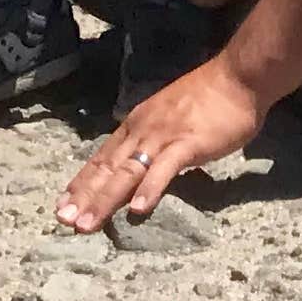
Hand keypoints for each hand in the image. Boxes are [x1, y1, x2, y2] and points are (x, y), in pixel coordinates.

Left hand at [57, 55, 262, 229]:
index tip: (63, 203)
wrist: (239, 76)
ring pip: (127, 172)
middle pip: (107, 167)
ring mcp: (164, 136)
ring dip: (105, 200)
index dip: (82, 181)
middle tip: (62, 221)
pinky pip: (164, 170)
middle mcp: (143, 130)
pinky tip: (138, 210)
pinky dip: (149, 190)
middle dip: (83, 196)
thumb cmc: (211, 95)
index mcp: (138, 123)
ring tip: (87, 224)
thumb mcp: (170, 115)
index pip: (103, 156)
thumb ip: (154, 138)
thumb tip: (143, 159)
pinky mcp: (187, 144)